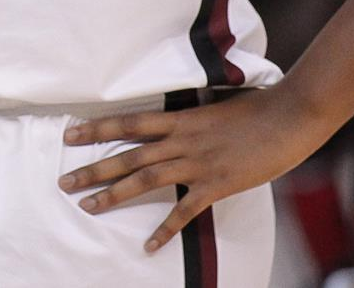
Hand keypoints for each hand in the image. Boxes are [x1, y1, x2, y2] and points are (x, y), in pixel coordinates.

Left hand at [57, 86, 330, 252]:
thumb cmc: (257, 107)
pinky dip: (165, 230)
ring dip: (114, 194)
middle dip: (93, 169)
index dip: (97, 129)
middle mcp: (182, 140)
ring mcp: (198, 163)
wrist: (290, 115)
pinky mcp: (217, 185)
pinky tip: (148, 246)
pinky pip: (185, 211)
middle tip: (63, 181)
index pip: (128, 122)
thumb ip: (191, 119)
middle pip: (128, 155)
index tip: (69, 134)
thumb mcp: (215, 107)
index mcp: (180, 118)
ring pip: (146, 180)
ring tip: (88, 206)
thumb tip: (174, 125)